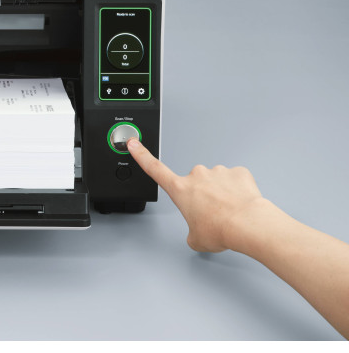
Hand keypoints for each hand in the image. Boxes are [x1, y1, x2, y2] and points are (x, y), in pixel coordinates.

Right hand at [126, 137, 268, 252]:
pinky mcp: (237, 172)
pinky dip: (239, 190)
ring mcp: (217, 172)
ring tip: (231, 212)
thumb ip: (192, 233)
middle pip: (195, 182)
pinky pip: (236, 180)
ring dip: (221, 193)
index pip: (154, 168)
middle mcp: (197, 175)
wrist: (247, 224)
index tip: (134, 143)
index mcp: (180, 189)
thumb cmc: (221, 230)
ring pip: (216, 181)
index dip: (142, 155)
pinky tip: (243, 204)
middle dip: (202, 195)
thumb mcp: (197, 240)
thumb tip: (198, 234)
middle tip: (213, 213)